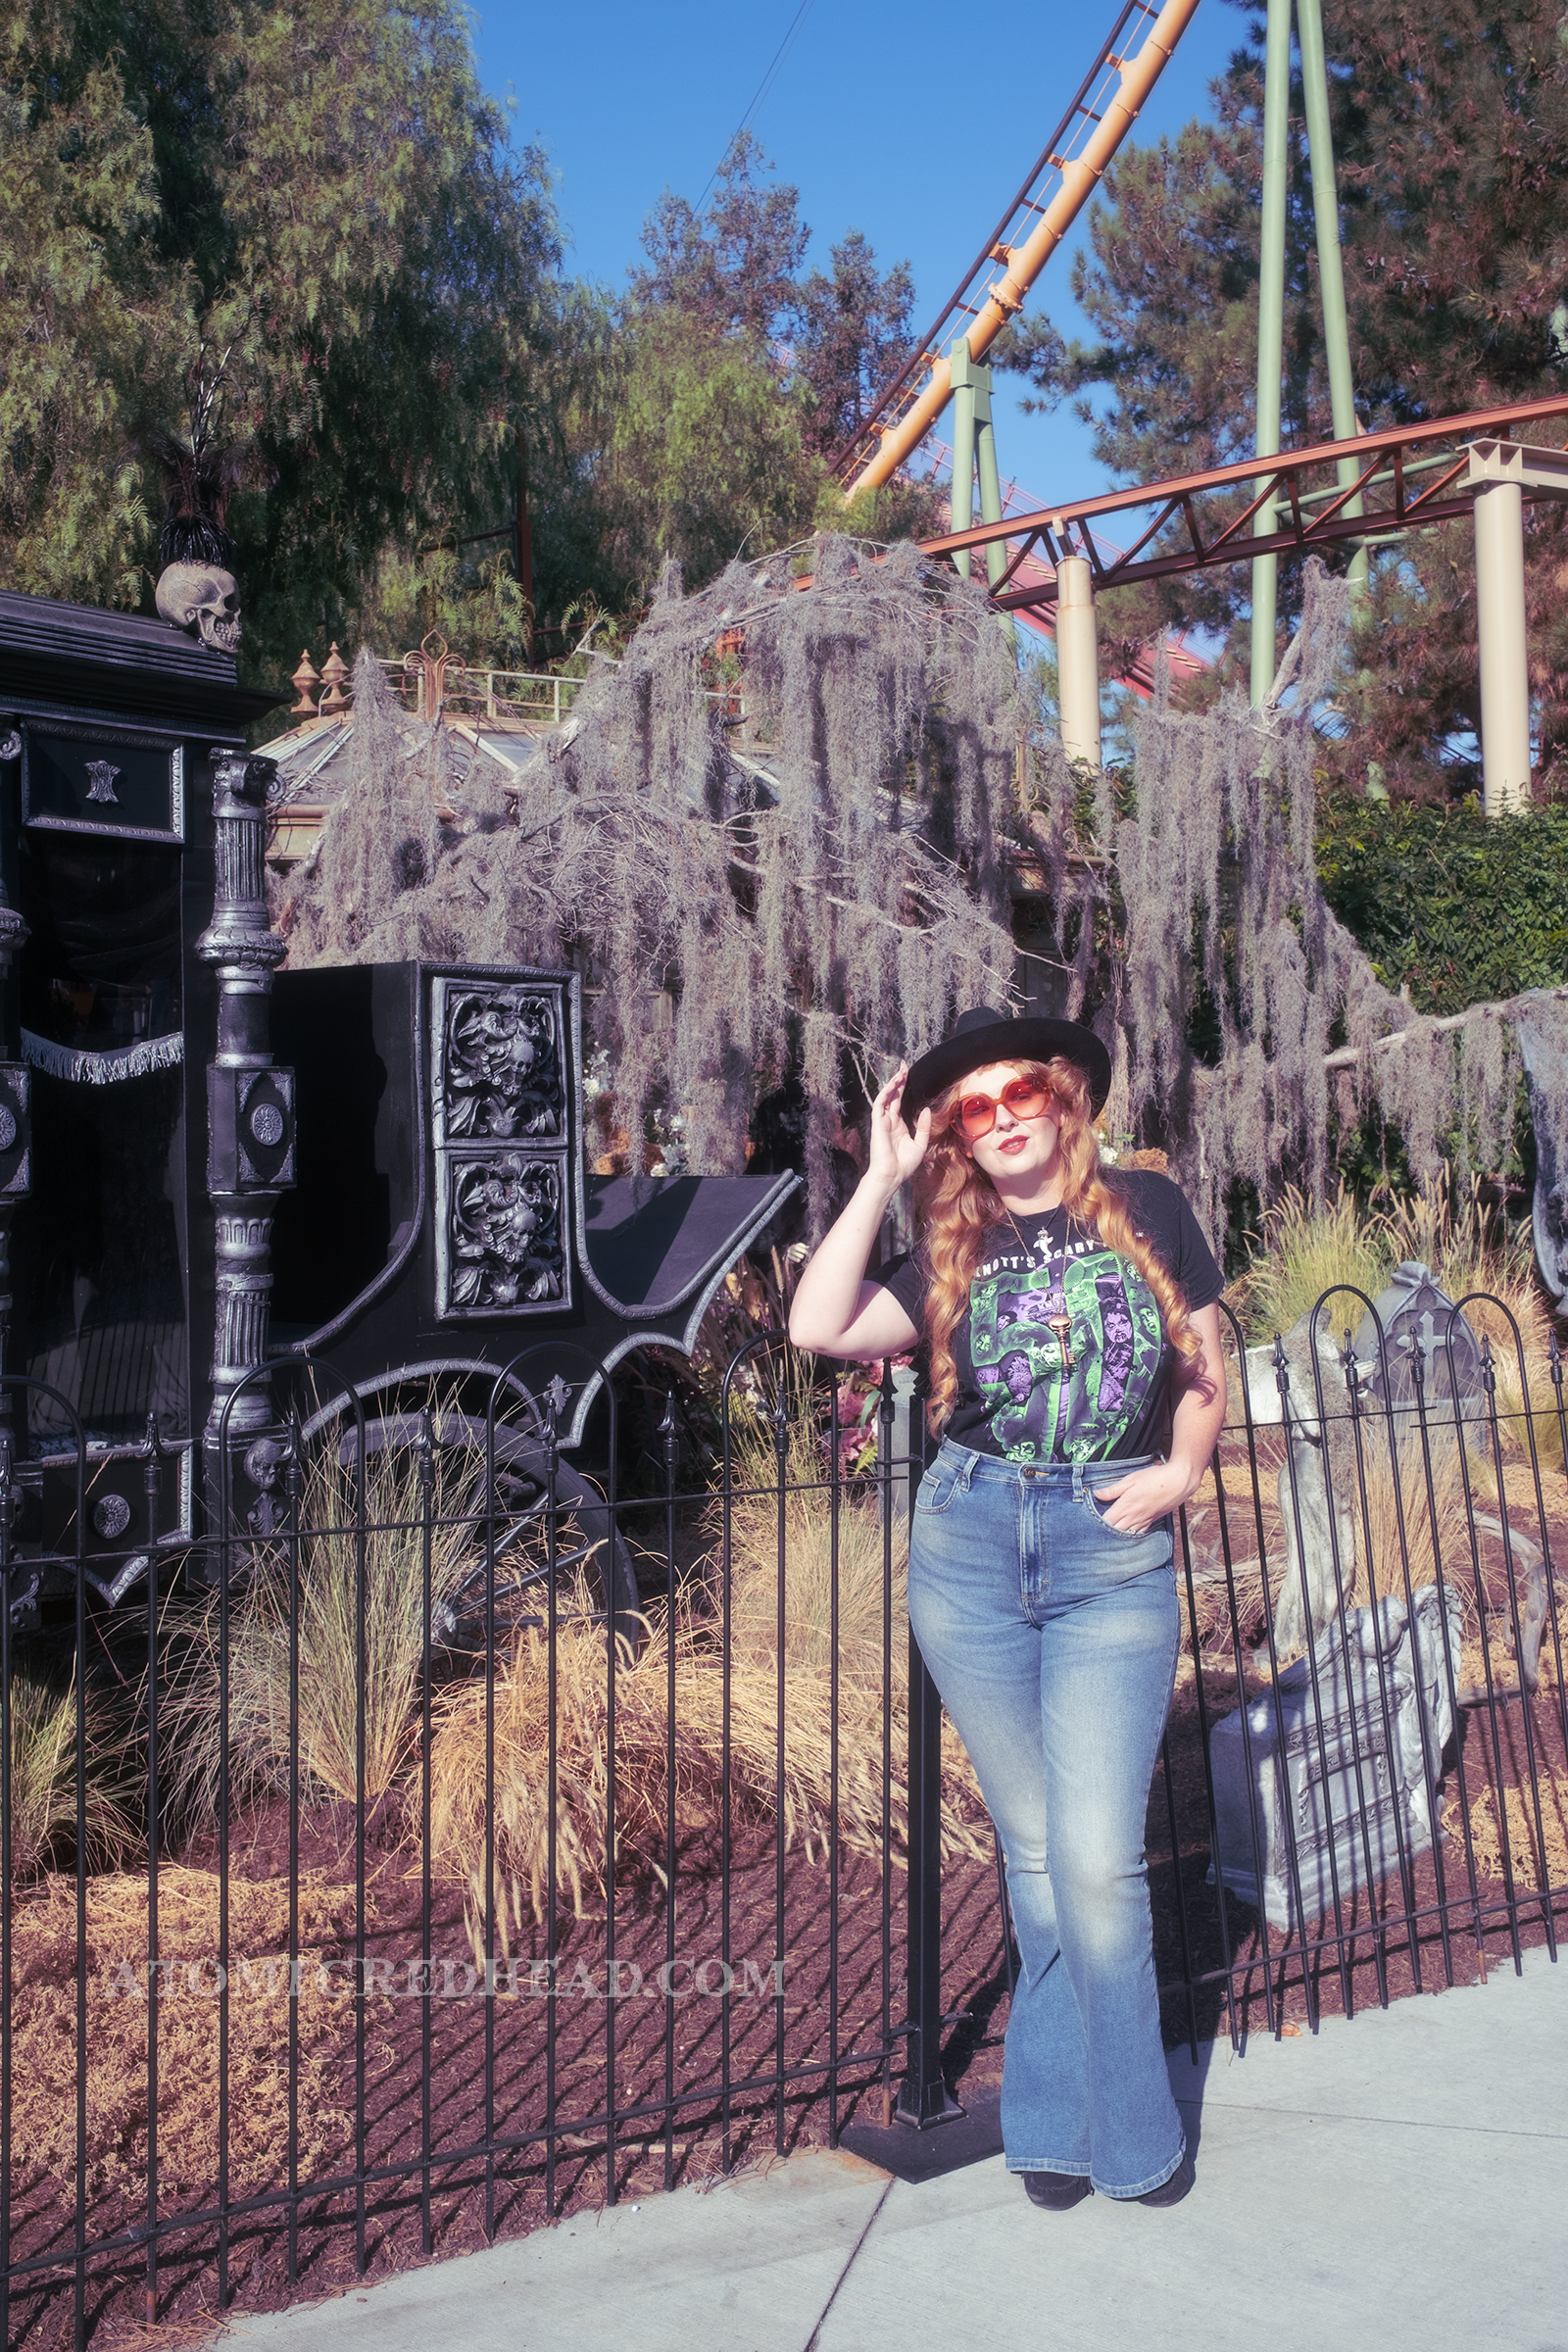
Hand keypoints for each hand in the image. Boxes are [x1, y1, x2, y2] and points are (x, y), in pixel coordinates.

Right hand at [865, 1063, 931, 1192]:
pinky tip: (893, 1084)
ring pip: (886, 1097)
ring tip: (901, 1071)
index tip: (909, 1075)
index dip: (904, 1088)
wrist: (892, 1175)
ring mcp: (883, 1121)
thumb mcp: (920, 1144)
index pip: (900, 1102)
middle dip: (898, 1080)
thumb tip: (926, 1109)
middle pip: (893, 1095)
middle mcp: (890, 1121)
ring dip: (893, 1083)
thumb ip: (924, 1127)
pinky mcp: (878, 1123)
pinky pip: (879, 1104)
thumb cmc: (904, 1164)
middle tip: (904, 1066)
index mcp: (899, 1125)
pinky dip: (885, 1093)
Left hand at [1094, 1457, 1205, 1535]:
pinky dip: (1131, 1534)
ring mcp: (1144, 1520)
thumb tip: (1096, 1494)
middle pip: (1115, 1531)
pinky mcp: (1152, 1521)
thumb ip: (1112, 1490)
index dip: (1097, 1524)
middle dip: (1106, 1532)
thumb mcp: (1130, 1479)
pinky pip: (1139, 1532)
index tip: (1091, 1522)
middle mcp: (1134, 1517)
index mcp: (1125, 1507)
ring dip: (1118, 1534)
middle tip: (1097, 1530)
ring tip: (1110, 1534)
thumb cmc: (1154, 1478)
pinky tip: (1128, 1531)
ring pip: (1127, 1534)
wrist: (1178, 1482)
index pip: (1106, 1522)